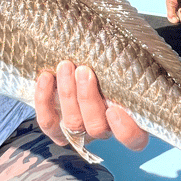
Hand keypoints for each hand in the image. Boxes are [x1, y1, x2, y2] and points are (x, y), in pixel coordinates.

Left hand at [34, 60, 148, 151]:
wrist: (76, 64)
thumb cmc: (107, 60)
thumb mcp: (123, 58)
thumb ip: (129, 58)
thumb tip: (132, 41)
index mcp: (128, 119)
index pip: (135, 138)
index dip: (125, 130)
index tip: (114, 109)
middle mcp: (104, 128)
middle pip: (97, 127)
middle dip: (87, 98)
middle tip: (84, 70)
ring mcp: (79, 130)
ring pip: (73, 122)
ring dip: (68, 93)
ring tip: (66, 65)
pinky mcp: (56, 129)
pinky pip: (48, 121)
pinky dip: (44, 100)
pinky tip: (46, 77)